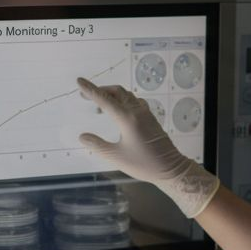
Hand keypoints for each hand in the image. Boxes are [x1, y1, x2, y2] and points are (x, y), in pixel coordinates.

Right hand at [76, 78, 219, 217]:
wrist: (171, 168)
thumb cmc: (143, 164)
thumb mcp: (116, 157)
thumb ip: (97, 145)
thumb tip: (82, 136)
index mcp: (127, 119)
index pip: (104, 100)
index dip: (90, 90)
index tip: (79, 81)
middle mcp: (136, 111)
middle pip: (116, 92)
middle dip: (100, 90)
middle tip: (85, 95)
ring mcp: (145, 113)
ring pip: (126, 95)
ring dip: (111, 95)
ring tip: (99, 106)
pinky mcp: (150, 118)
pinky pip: (134, 101)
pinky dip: (122, 100)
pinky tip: (119, 110)